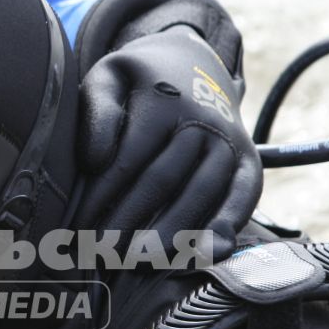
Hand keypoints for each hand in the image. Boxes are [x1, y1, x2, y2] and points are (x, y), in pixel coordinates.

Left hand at [75, 25, 261, 266]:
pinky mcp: (249, 161)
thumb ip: (97, 112)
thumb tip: (95, 160)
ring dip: (172, 231)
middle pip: (162, 180)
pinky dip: (227, 225)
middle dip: (130, 222)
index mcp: (163, 99)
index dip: (102, 197)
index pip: (128, 158)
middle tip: (103, 256)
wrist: (194, 65)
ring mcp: (230, 140)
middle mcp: (202, 119)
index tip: (79, 228)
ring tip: (142, 263)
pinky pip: (242, 196)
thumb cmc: (138, 83)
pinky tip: (206, 254)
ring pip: (201, 192)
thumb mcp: (109, 78)